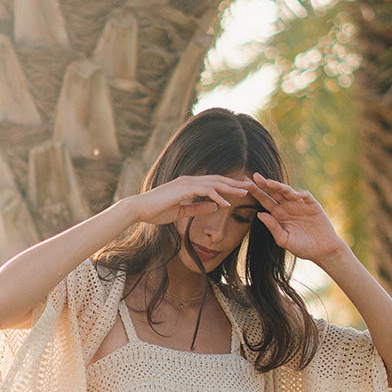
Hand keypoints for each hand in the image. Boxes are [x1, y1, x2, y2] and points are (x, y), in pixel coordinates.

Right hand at [127, 175, 252, 227]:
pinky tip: (226, 203)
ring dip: (230, 188)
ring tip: (244, 193)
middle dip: (235, 183)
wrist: (139, 209)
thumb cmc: (156, 211)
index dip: (229, 186)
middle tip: (251, 186)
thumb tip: (214, 207)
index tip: (242, 190)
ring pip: (214, 183)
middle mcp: (190, 180)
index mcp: (189, 184)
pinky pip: (204, 191)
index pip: (214, 183)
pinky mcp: (183, 190)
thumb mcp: (181, 212)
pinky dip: (217, 196)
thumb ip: (197, 208)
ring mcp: (186, 183)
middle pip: (218, 180)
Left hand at [243, 173, 343, 264]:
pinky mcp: (312, 204)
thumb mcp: (285, 240)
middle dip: (264, 184)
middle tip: (254, 176)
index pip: (265, 200)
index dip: (256, 192)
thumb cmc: (302, 248)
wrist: (322, 250)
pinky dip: (299, 194)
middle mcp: (287, 207)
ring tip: (269, 183)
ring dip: (279, 186)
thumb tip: (259, 214)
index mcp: (278, 215)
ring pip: (287, 191)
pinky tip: (294, 195)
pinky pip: (305, 195)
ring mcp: (300, 204)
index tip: (245, 185)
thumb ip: (273, 227)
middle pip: (274, 192)